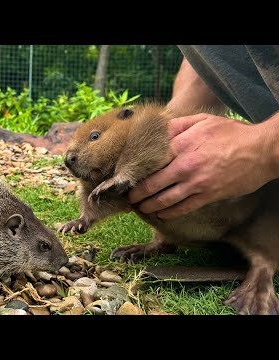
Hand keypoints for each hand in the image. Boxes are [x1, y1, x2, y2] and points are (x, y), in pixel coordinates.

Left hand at [128, 113, 278, 219]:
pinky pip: (183, 208)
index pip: (149, 161)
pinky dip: (169, 213)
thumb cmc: (231, 133)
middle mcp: (185, 165)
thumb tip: (154, 130)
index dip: (135, 171)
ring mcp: (197, 183)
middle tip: (129, 198)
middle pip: (152, 184)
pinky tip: (161, 214)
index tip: (127, 177)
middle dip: (136, 194)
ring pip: (164, 200)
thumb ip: (176, 125)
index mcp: (181, 144)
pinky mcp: (208, 195)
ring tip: (141, 208)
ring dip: (149, 206)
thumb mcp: (201, 120)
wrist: (263, 150)